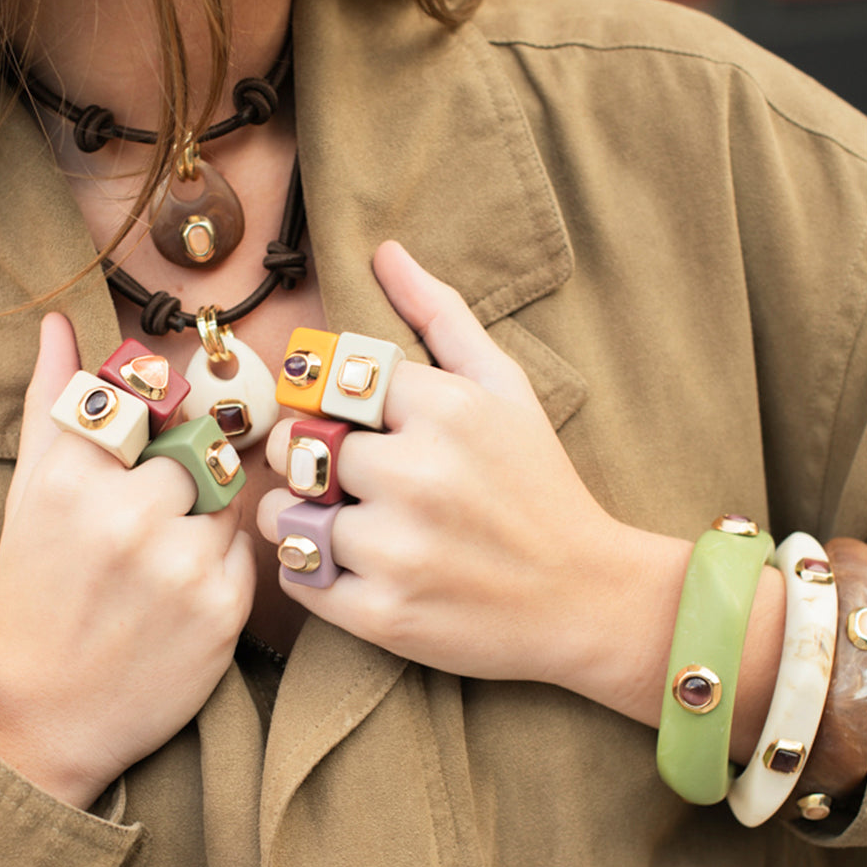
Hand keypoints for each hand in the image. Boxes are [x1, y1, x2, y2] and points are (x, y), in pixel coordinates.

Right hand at [0, 313, 255, 808]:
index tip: (152, 447)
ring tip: (158, 564)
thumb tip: (59, 325)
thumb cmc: (37, 592)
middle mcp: (130, 515)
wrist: (50, 712)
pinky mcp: (225, 608)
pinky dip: (223, 565)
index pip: (154, 401)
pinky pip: (248, 550)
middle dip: (185, 475)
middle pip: (203, 449)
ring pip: (231, 498)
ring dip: (207, 520)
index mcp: (73, 476)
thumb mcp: (29, 494)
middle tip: (148, 520)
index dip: (159, 424)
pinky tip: (180, 595)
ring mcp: (182, 564)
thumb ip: (52, 404)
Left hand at [258, 241, 641, 686]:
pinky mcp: (382, 615)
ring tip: (344, 524)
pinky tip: (354, 565)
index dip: (330, 405)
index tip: (354, 426)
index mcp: (443, 408)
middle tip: (345, 477)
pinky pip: (295, 576)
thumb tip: (384, 251)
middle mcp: (416, 475)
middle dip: (308, 458)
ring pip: (282, 515)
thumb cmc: (538, 484)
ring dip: (297, 518)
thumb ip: (442, 315)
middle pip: (295, 446)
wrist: (585, 595)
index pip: (326, 381)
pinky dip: (309, 569)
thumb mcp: (505, 387)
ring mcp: (397, 549)